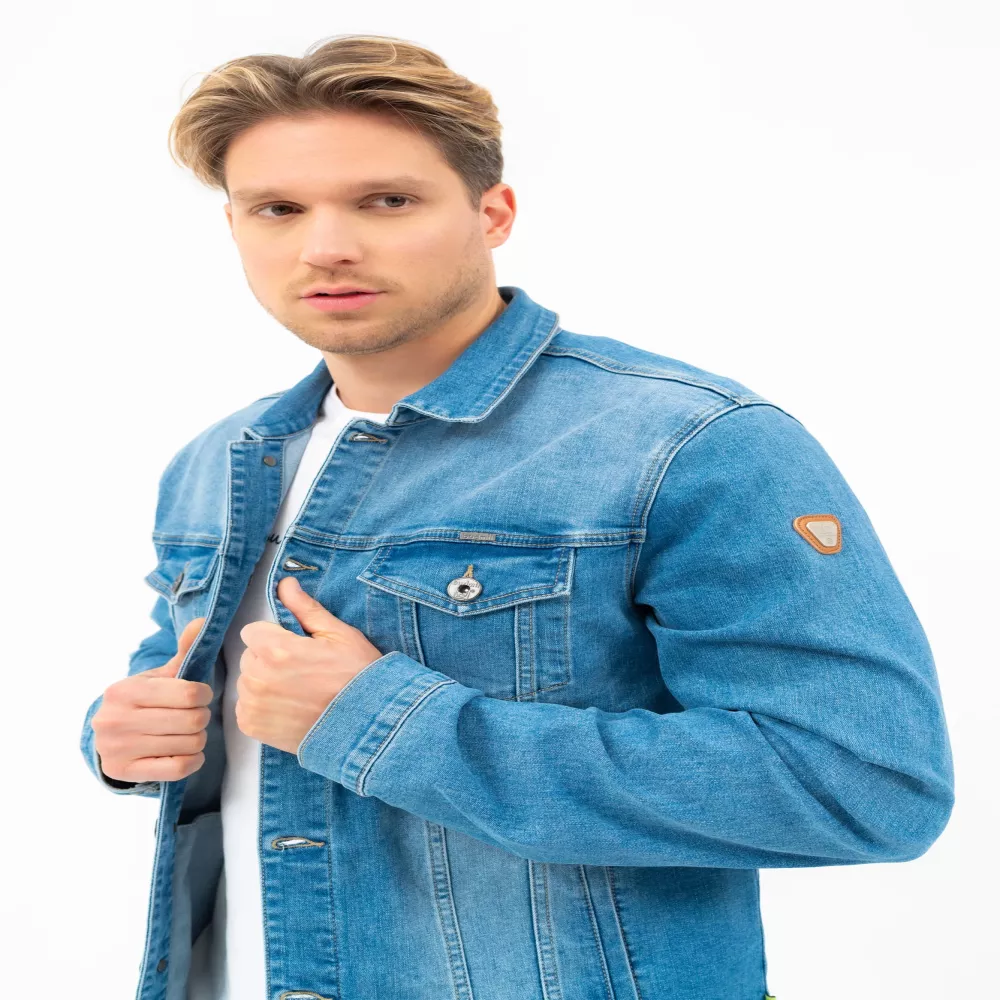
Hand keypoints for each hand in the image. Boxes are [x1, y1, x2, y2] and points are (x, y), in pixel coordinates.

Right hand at [92, 616, 212, 782]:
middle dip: (202, 717)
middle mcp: (116, 720)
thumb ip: (183, 651)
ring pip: (188, 744)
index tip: (200, 696)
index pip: (189, 694)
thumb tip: (201, 622)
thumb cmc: (142, 702)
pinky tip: (188, 752)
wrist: (107, 736)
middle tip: (196, 716)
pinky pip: (179, 769)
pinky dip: (193, 760)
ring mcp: (118, 749)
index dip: (204, 695)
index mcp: (125, 690)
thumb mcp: (158, 677)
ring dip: (198, 739)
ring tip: (190, 733)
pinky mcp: (125, 772)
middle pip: (192, 720)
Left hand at [235, 575, 384, 754]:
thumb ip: (305, 608)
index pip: (252, 631)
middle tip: (300, 671)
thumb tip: (286, 584)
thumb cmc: (357, 677)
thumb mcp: (339, 635)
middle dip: (269, 659)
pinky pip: (246, 707)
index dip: (273, 636)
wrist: (367, 725)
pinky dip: (262, 707)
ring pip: (247, 682)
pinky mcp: (253, 727)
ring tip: (297, 692)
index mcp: (277, 649)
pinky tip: (289, 708)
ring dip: (264, 683)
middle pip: (250, 657)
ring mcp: (253, 705)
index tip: (294, 647)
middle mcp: (259, 677)